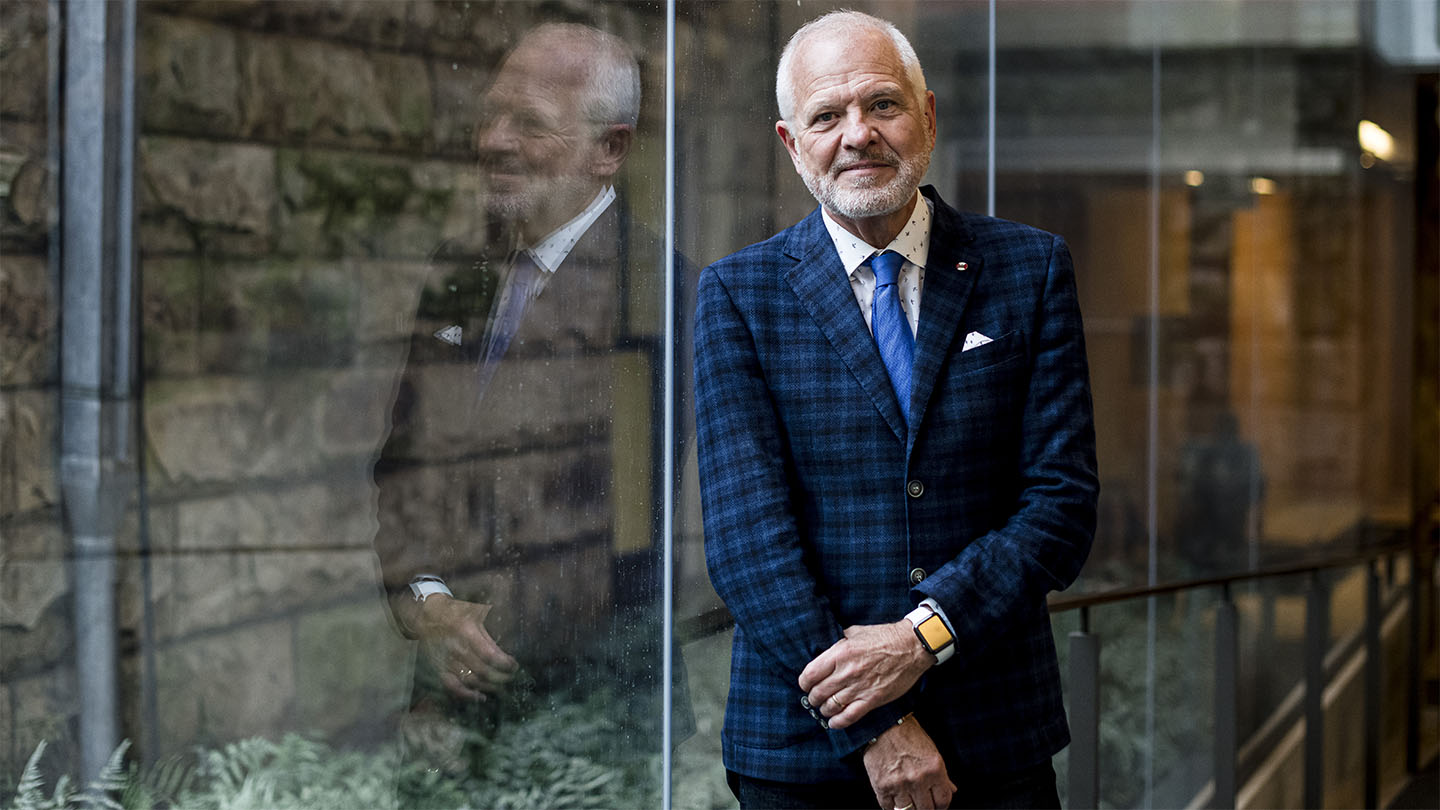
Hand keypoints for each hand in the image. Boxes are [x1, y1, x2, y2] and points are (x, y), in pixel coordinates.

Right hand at [409, 595, 517, 699]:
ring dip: (490, 686)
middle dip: (502, 677)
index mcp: (467, 633)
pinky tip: (480, 697)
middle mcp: (457, 650)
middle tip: (510, 676)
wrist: (426, 616)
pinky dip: (467, 696)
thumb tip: (505, 655)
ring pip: (472, 682)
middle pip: (484, 672)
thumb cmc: (455, 614)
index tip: (514, 665)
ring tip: (500, 684)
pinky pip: (453, 687)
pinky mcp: (439, 669)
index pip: (491, 656)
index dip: (506, 665)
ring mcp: (447, 661)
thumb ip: (489, 637)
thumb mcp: (476, 617)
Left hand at [798, 621, 931, 728]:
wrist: (911, 646)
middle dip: (813, 698)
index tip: (805, 684)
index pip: (810, 674)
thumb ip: (837, 644)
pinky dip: (838, 722)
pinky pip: (849, 716)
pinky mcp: (873, 699)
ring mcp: (860, 687)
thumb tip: (823, 653)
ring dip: (824, 710)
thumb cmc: (883, 636)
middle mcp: (847, 671)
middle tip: (814, 698)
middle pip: (818, 692)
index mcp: (840, 653)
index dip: (804, 682)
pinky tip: (834, 722)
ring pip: (831, 706)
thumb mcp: (855, 632)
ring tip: (825, 709)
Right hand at [862, 714, 954, 809]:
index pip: (943, 801)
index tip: (936, 805)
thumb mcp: (931, 751)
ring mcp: (899, 784)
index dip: (941, 806)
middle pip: (926, 809)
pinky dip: (891, 806)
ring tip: (907, 798)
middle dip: (925, 807)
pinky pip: (888, 808)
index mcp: (935, 770)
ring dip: (908, 807)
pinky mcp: (882, 786)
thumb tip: (952, 790)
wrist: (883, 723)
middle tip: (921, 802)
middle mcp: (918, 779)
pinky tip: (894, 797)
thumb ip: (942, 774)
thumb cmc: (908, 735)